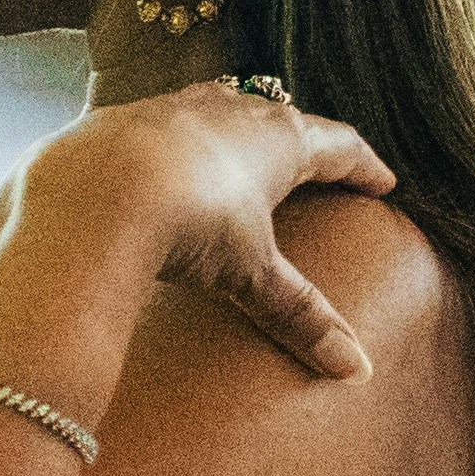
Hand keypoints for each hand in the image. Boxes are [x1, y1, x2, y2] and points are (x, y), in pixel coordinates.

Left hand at [25, 81, 400, 379]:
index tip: (382, 180)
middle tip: (318, 161)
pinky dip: (174, 140)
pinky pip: (159, 122)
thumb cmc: (187, 223)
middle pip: (281, 116)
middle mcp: (229, 110)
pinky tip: (165, 160)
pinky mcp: (119, 118)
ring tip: (245, 149)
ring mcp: (172, 107)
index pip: (337, 145)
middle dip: (302, 139)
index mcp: (277, 141)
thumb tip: (356, 368)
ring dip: (236, 127)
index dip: (363, 165)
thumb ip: (301, 316)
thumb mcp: (250, 274)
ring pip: (219, 106)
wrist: (91, 194)